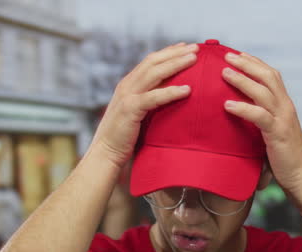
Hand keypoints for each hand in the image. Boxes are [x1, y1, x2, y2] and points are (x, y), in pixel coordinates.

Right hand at [89, 43, 198, 168]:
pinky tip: (187, 89)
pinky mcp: (130, 109)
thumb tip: (173, 100)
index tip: (185, 47)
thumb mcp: (139, 115)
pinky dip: (171, 91)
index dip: (168, 52)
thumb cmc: (125, 138)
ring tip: (194, 59)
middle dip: (175, 53)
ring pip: (154, 73)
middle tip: (195, 47)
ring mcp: (127, 96)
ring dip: (176, 64)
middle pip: (153, 62)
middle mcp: (127, 86)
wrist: (106, 153)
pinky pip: (154, 97)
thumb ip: (150, 103)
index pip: (150, 62)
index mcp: (129, 85)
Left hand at [221, 52, 301, 191]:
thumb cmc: (283, 158)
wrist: (300, 177)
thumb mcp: (272, 132)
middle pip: (268, 76)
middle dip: (247, 64)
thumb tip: (238, 112)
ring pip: (263, 91)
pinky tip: (227, 104)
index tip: (238, 55)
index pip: (272, 75)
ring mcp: (283, 119)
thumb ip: (261, 120)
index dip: (255, 63)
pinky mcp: (278, 134)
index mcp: (285, 105)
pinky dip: (242, 108)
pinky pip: (259, 116)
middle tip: (227, 56)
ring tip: (224, 73)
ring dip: (242, 80)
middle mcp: (286, 108)